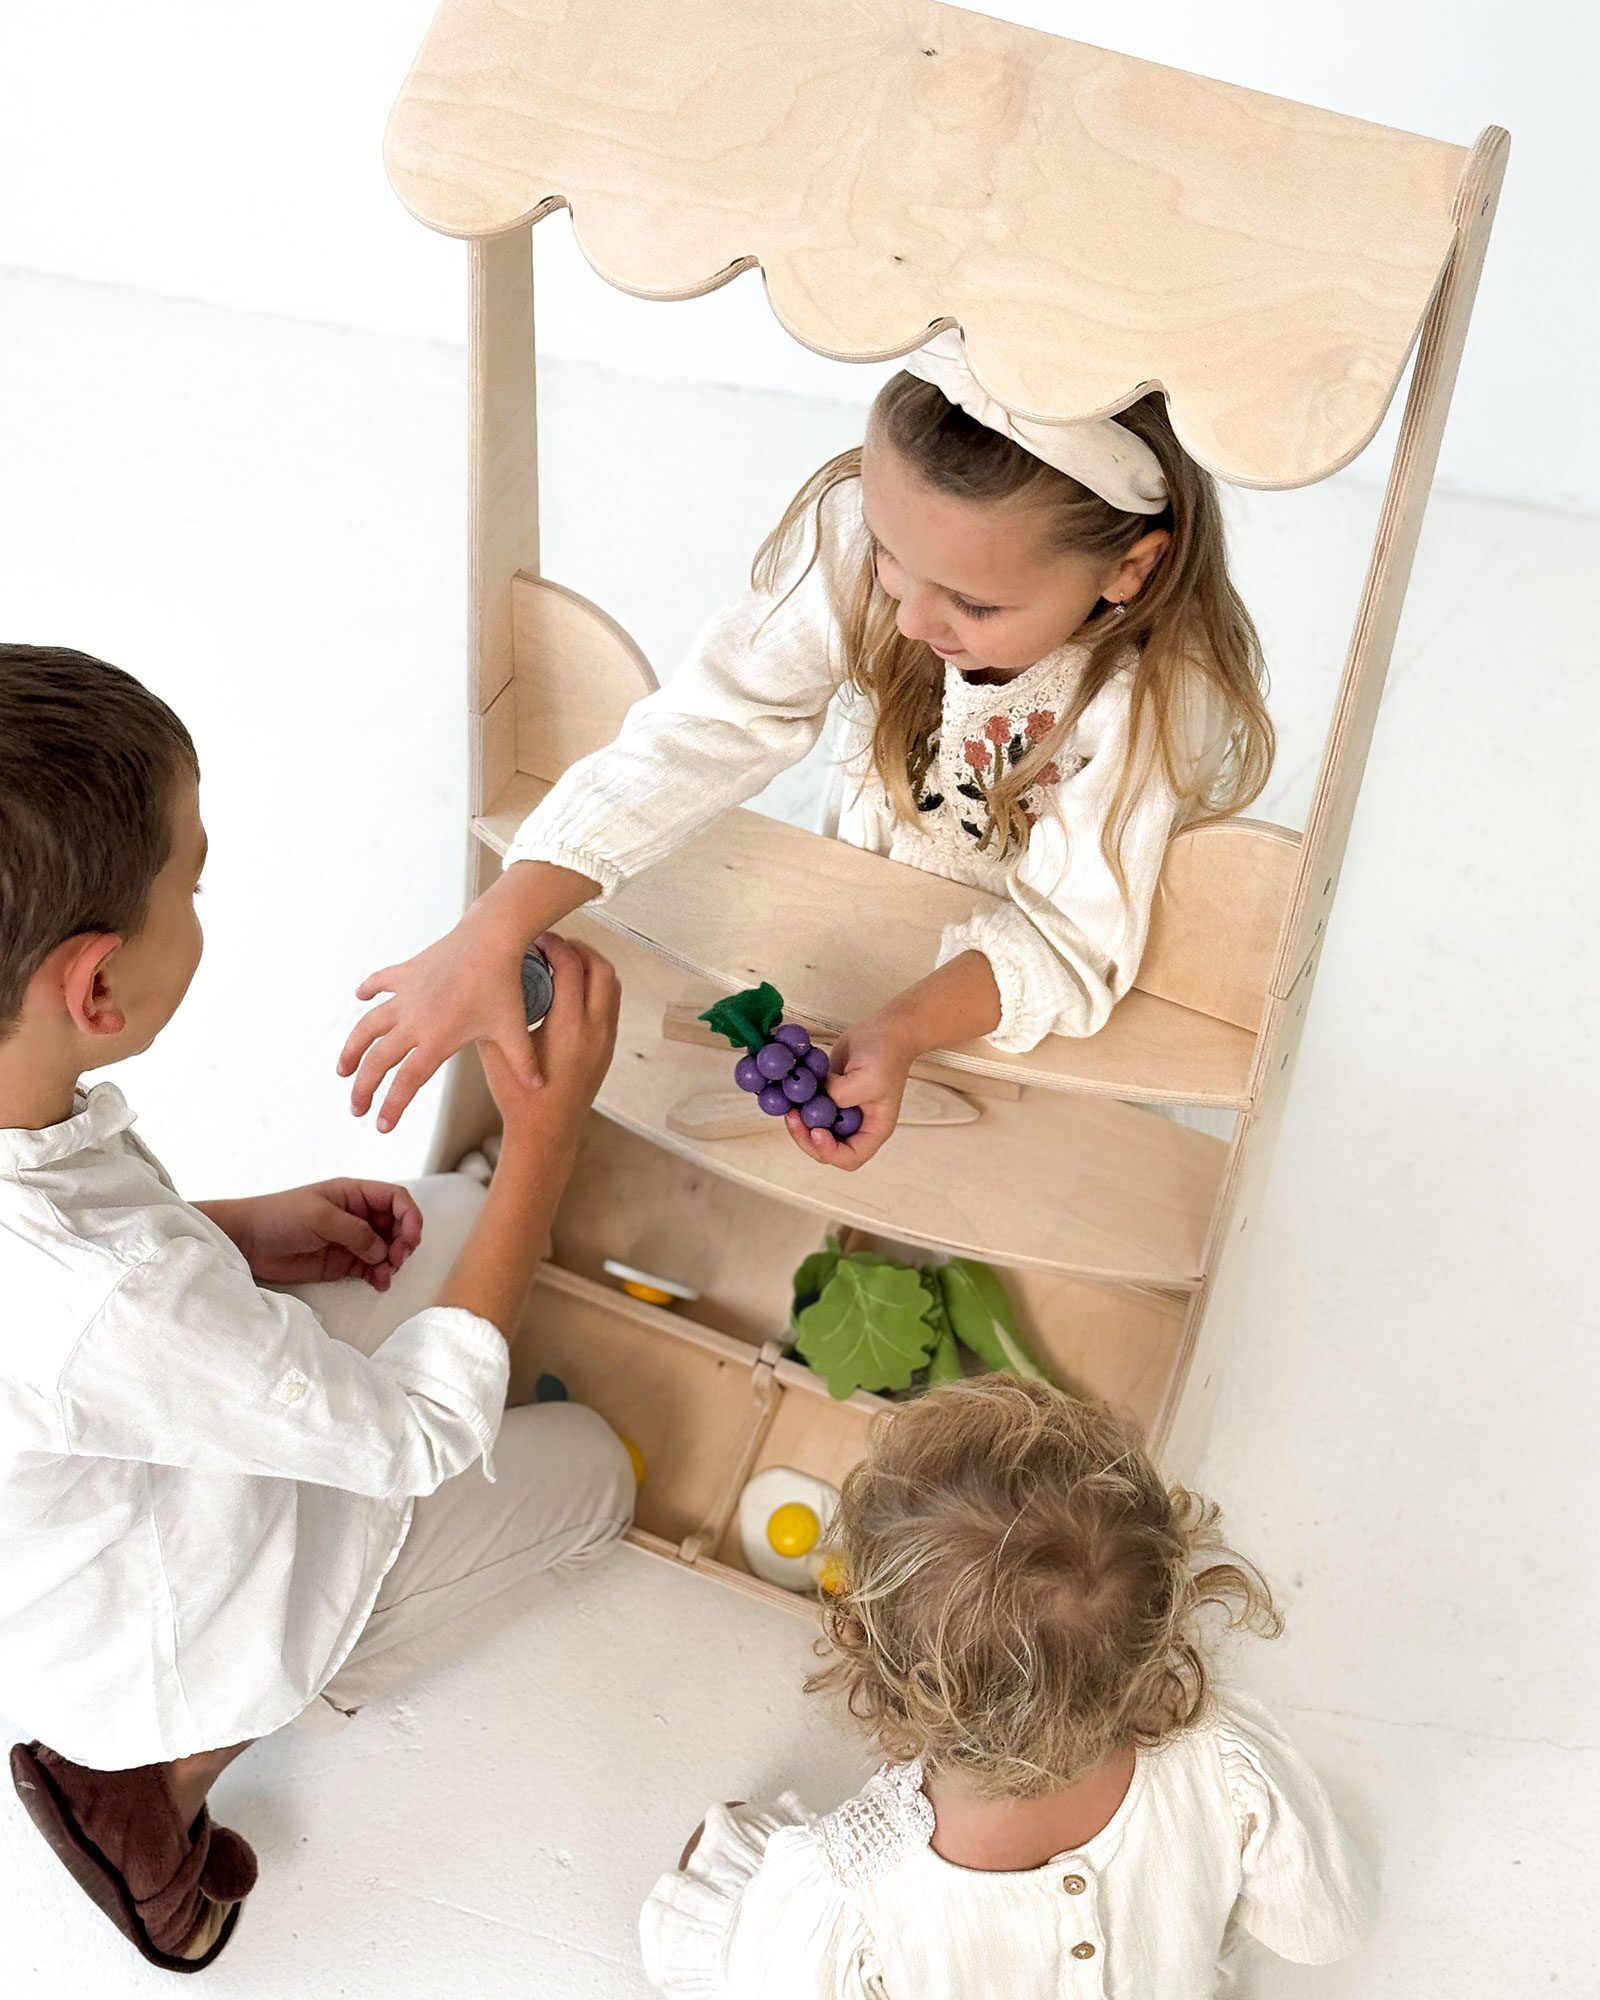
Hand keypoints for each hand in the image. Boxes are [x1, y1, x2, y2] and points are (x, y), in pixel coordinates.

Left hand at [212, 1181, 422, 1290]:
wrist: (247, 1242)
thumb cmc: (279, 1216)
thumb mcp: (320, 1216)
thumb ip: (355, 1231)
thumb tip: (382, 1250)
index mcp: (354, 1194)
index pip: (395, 1198)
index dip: (410, 1216)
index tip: (411, 1238)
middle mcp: (357, 1215)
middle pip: (397, 1225)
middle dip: (404, 1242)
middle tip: (397, 1258)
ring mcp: (351, 1240)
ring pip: (388, 1249)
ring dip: (393, 1261)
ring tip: (384, 1274)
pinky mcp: (343, 1262)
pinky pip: (372, 1268)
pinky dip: (381, 1275)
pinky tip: (378, 1283)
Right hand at [338, 860, 599, 1133]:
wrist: (492, 937)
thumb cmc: (504, 982)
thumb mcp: (514, 1029)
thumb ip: (523, 1061)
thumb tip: (538, 1087)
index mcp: (437, 1039)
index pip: (407, 1082)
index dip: (391, 1106)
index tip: (381, 1126)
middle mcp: (414, 1020)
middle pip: (378, 1060)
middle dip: (363, 1088)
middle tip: (355, 1108)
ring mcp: (407, 994)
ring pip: (368, 1026)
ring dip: (352, 1048)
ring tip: (342, 1068)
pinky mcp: (408, 971)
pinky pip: (381, 981)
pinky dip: (368, 989)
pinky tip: (359, 997)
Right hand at [483, 934, 620, 1155]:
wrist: (546, 1134)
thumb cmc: (520, 1098)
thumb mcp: (496, 1053)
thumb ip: (495, 1016)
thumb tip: (487, 981)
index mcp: (567, 1030)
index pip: (571, 968)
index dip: (555, 945)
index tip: (537, 938)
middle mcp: (594, 1031)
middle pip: (601, 968)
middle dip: (579, 947)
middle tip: (554, 942)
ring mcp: (606, 1039)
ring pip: (612, 984)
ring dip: (591, 964)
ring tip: (564, 958)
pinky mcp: (608, 1047)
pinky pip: (611, 1003)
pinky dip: (597, 985)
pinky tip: (572, 985)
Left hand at [785, 1017, 912, 1172]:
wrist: (884, 1030)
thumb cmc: (886, 1055)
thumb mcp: (868, 1078)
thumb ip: (842, 1095)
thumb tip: (818, 1099)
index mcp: (873, 1129)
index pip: (851, 1157)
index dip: (830, 1152)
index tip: (817, 1131)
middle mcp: (855, 1125)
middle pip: (826, 1148)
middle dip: (806, 1136)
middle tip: (793, 1116)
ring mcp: (840, 1111)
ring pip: (813, 1130)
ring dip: (799, 1122)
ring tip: (789, 1104)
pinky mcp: (828, 1095)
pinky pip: (809, 1109)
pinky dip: (798, 1104)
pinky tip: (790, 1092)